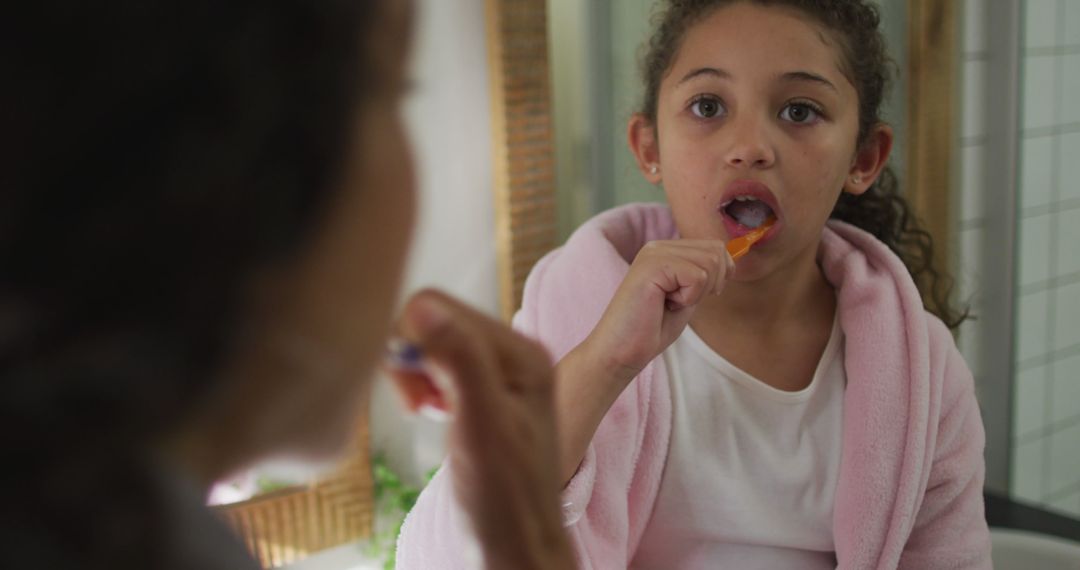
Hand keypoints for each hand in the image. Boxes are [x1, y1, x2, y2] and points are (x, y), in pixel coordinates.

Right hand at [388, 289, 574, 569]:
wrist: (517, 544)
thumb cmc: (504, 496)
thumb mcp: (480, 425)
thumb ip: (458, 361)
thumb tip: (423, 306)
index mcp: (520, 351)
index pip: (438, 306)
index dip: (410, 343)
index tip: (413, 394)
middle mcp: (512, 352)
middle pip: (433, 319)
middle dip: (411, 358)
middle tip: (418, 406)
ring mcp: (498, 371)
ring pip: (430, 341)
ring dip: (414, 373)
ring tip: (426, 411)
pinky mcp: (482, 389)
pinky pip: (436, 365)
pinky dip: (422, 385)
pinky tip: (432, 413)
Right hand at [583, 239, 732, 381]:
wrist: (621, 351)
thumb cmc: (651, 329)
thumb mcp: (687, 296)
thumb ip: (704, 275)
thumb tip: (731, 260)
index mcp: (666, 250)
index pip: (714, 246)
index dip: (719, 275)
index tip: (690, 296)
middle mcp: (658, 246)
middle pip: (716, 251)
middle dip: (711, 283)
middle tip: (679, 302)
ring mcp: (654, 253)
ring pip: (710, 261)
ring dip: (697, 292)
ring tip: (669, 303)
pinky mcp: (653, 266)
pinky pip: (697, 277)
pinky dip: (687, 298)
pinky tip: (663, 304)